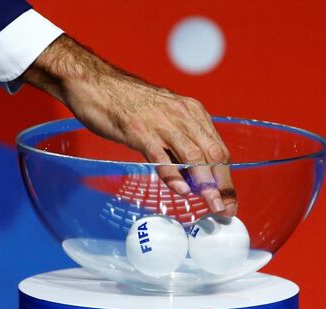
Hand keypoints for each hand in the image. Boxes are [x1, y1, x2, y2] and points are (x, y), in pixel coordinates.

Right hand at [23, 35, 236, 216]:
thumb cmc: (128, 102)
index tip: (229, 200)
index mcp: (192, 112)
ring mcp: (162, 123)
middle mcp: (182, 115)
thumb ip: (179, 141)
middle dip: (222, 186)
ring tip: (211, 205)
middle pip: (212, 155)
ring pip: (194, 156)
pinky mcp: (140, 131)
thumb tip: (191, 174)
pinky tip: (181, 190)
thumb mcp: (164, 117)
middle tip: (224, 210)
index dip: (226, 178)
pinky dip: (174, 175)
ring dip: (205, 185)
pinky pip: (162, 156)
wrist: (96, 82)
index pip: (218, 149)